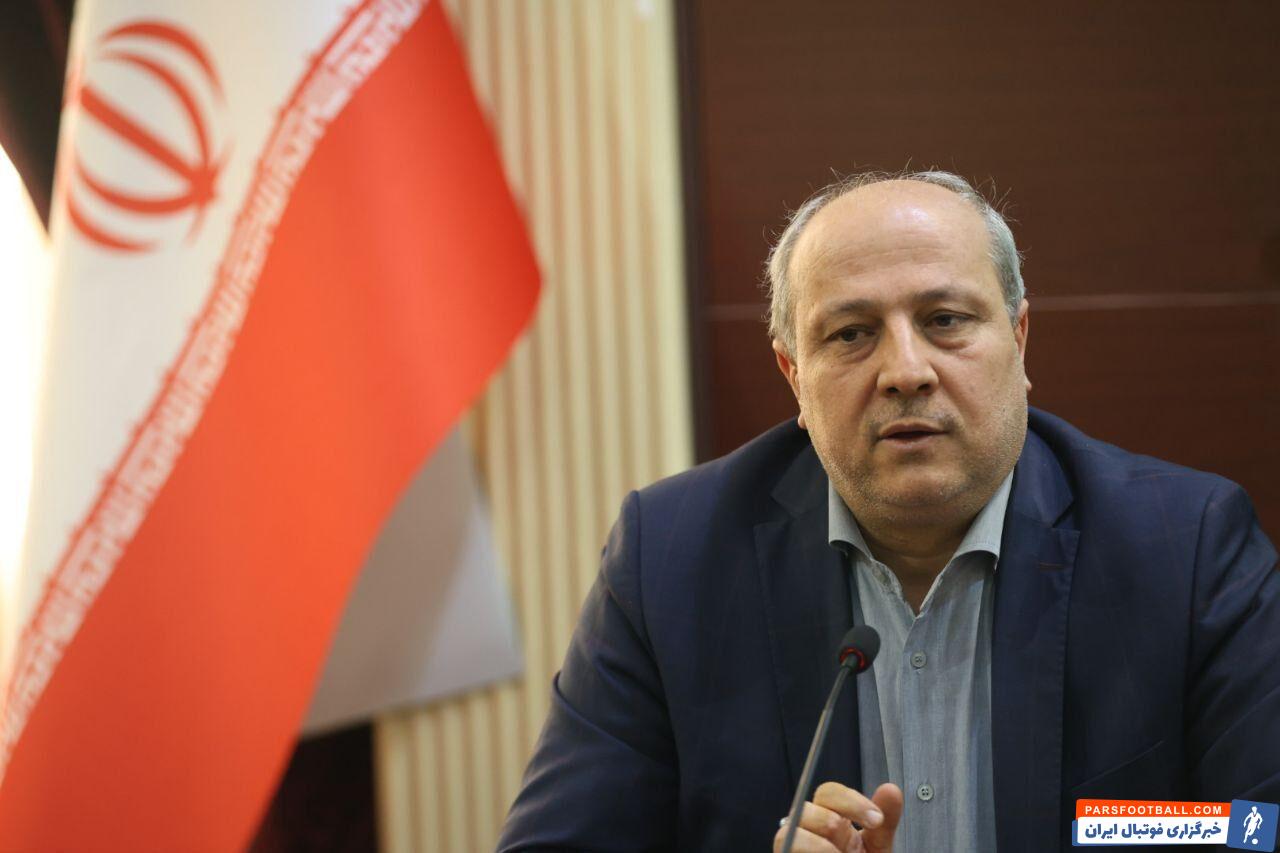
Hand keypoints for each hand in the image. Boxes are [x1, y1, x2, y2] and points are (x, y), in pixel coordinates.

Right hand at [772, 782, 902, 852]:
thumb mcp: (878, 849)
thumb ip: (885, 821)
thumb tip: (891, 790)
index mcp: (833, 822)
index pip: (829, 794)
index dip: (851, 801)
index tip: (875, 819)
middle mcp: (810, 833)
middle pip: (806, 808)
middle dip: (832, 824)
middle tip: (851, 847)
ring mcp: (795, 851)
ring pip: (789, 832)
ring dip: (819, 847)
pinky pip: (787, 851)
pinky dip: (812, 852)